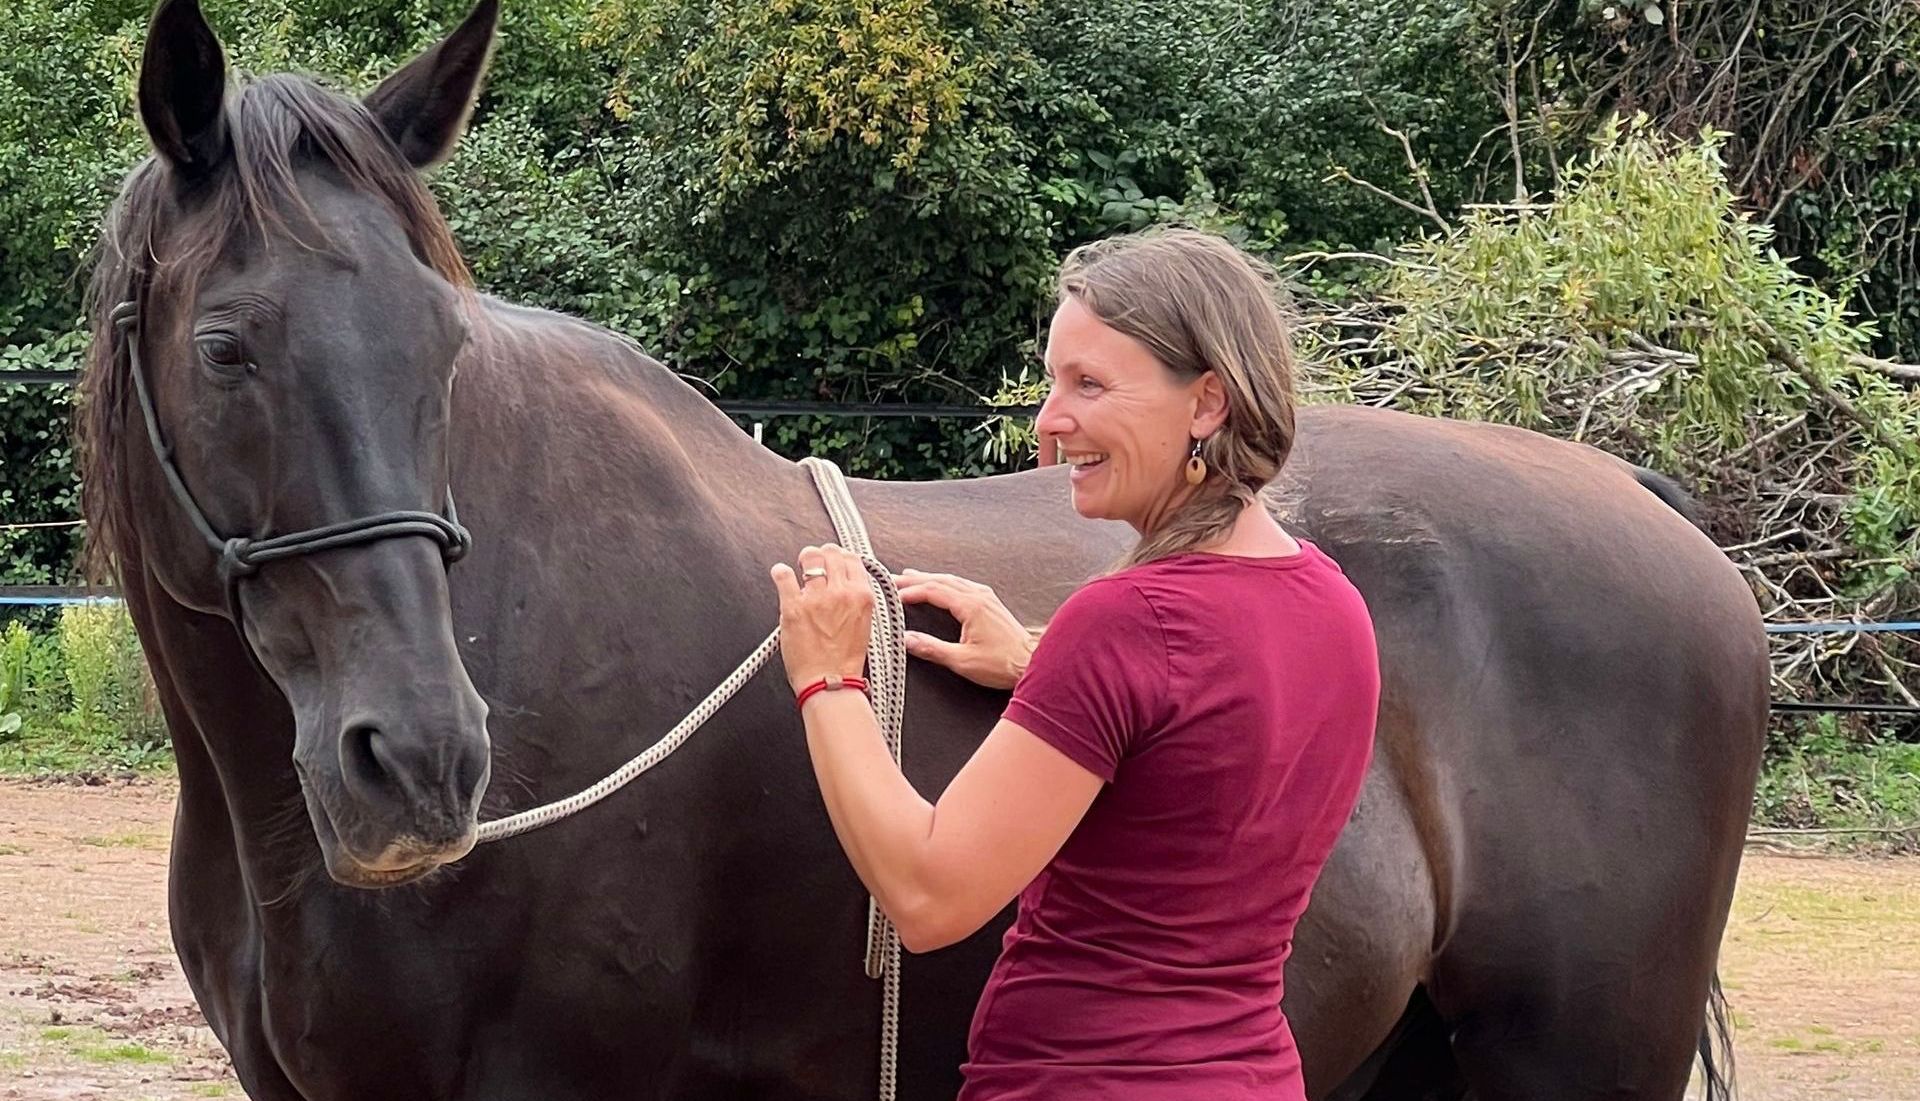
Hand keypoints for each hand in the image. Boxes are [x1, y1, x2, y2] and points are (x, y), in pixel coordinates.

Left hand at [771, 544, 872, 694]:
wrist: (829, 682)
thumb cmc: (845, 660)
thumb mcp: (864, 623)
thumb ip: (856, 599)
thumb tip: (845, 582)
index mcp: (862, 596)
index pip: (852, 559)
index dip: (840, 556)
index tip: (833, 559)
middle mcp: (841, 593)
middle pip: (830, 553)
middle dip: (821, 555)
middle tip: (814, 562)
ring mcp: (816, 598)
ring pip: (810, 558)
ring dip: (803, 559)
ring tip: (799, 566)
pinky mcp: (793, 607)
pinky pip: (784, 575)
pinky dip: (780, 572)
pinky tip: (780, 573)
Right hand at [894, 569, 1035, 690]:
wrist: (1030, 662)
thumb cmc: (1003, 663)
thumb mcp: (962, 661)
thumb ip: (932, 649)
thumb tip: (908, 640)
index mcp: (970, 606)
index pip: (933, 591)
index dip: (911, 591)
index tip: (894, 594)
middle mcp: (979, 597)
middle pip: (941, 581)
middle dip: (915, 580)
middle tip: (894, 580)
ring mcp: (987, 598)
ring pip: (952, 580)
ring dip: (930, 578)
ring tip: (912, 577)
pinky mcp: (992, 604)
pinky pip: (964, 585)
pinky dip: (946, 582)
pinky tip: (944, 585)